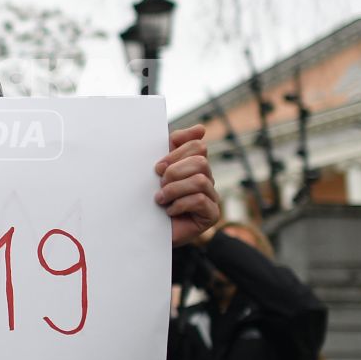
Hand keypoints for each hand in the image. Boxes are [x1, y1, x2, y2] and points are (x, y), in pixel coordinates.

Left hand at [156, 125, 220, 246]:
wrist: (147, 231)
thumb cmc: (152, 199)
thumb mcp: (160, 169)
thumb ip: (175, 146)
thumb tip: (201, 128)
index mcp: (195, 165)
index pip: (197, 145)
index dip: (176, 153)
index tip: (158, 167)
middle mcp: (207, 178)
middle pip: (200, 161)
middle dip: (174, 171)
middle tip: (159, 183)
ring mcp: (212, 197)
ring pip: (200, 180)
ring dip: (174, 189)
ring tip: (161, 199)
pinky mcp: (212, 214)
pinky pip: (200, 200)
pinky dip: (180, 204)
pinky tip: (170, 211)